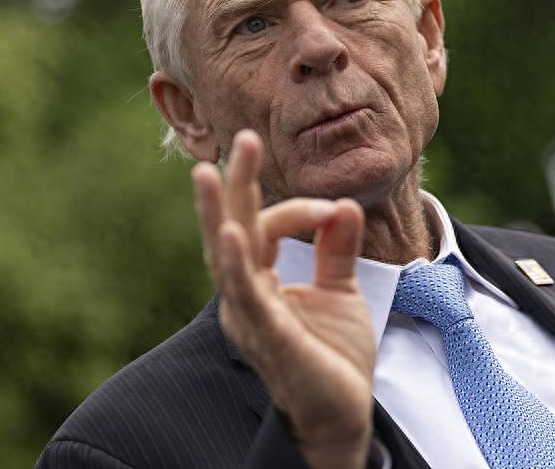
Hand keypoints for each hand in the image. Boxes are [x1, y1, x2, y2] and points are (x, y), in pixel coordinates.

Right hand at [193, 130, 374, 468]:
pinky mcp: (268, 339)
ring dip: (218, 214)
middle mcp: (244, 297)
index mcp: (258, 282)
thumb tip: (345, 203)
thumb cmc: (332, 358)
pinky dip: (237, 264)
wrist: (342, 415)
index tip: (335, 209)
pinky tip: (233, 234)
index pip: (264, 228)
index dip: (298, 210)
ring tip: (210, 172)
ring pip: (226, 258)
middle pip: (230, 230)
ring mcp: (251, 318)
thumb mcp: (340, 290)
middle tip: (241, 138)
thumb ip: (337, 248)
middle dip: (235, 185)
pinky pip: (247, 297)